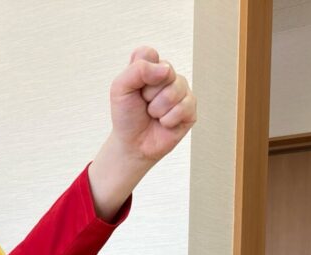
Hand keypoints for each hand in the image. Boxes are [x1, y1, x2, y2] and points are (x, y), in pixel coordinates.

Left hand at [89, 46, 196, 218]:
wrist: (133, 144)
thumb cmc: (127, 115)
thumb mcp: (120, 89)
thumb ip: (137, 70)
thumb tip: (166, 70)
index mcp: (150, 66)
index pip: (149, 53)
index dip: (140, 72)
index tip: (134, 87)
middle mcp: (168, 75)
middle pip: (165, 72)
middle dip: (148, 93)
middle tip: (144, 103)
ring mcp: (181, 91)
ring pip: (174, 91)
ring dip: (158, 108)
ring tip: (153, 114)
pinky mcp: (190, 109)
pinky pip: (183, 107)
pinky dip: (168, 120)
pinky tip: (164, 123)